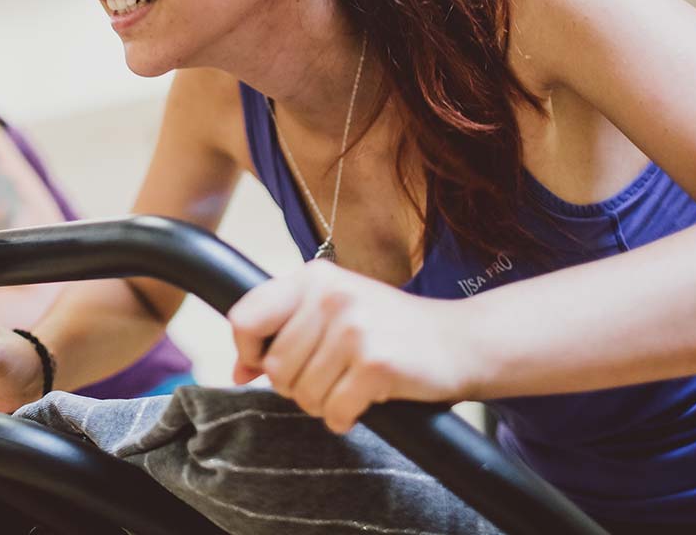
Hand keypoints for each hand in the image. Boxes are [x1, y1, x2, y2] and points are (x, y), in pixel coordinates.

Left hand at [228, 260, 470, 433]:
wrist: (458, 340)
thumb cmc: (389, 328)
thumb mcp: (334, 312)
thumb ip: (284, 332)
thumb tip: (237, 372)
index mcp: (313, 277)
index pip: (245, 318)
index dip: (248, 352)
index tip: (265, 365)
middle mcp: (330, 295)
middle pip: (274, 366)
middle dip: (295, 385)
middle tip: (329, 377)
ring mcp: (354, 328)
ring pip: (301, 394)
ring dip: (322, 403)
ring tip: (349, 385)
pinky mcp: (376, 363)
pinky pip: (334, 411)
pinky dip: (345, 417)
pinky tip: (365, 400)